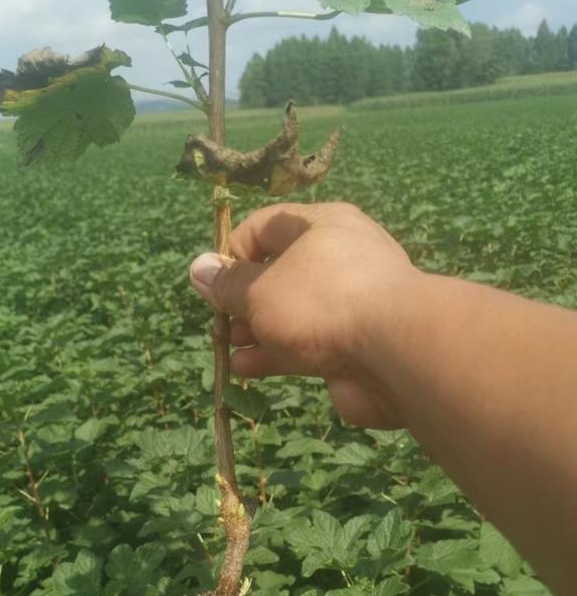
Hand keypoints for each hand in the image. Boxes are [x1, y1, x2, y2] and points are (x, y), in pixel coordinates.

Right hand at [189, 202, 418, 428]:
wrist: (396, 353)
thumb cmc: (321, 302)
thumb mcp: (261, 289)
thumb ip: (228, 285)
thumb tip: (198, 269)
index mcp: (321, 226)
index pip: (266, 225)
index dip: (234, 250)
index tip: (213, 281)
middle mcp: (338, 259)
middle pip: (278, 273)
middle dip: (243, 299)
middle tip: (219, 322)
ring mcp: (348, 305)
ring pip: (290, 313)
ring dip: (255, 331)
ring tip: (229, 348)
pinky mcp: (352, 345)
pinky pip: (305, 345)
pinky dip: (275, 355)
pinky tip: (247, 370)